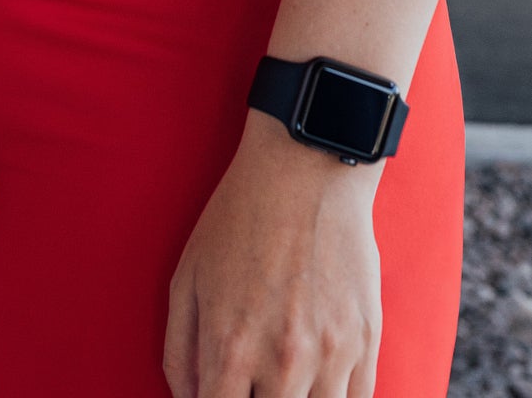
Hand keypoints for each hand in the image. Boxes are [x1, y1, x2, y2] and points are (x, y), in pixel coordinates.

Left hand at [165, 113, 380, 396]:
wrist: (304, 170)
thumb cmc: (238, 219)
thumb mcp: (186, 276)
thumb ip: (180, 350)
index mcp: (230, 347)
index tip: (221, 392)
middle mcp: (281, 362)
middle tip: (253, 381)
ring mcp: (329, 355)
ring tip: (283, 381)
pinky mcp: (366, 343)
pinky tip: (318, 384)